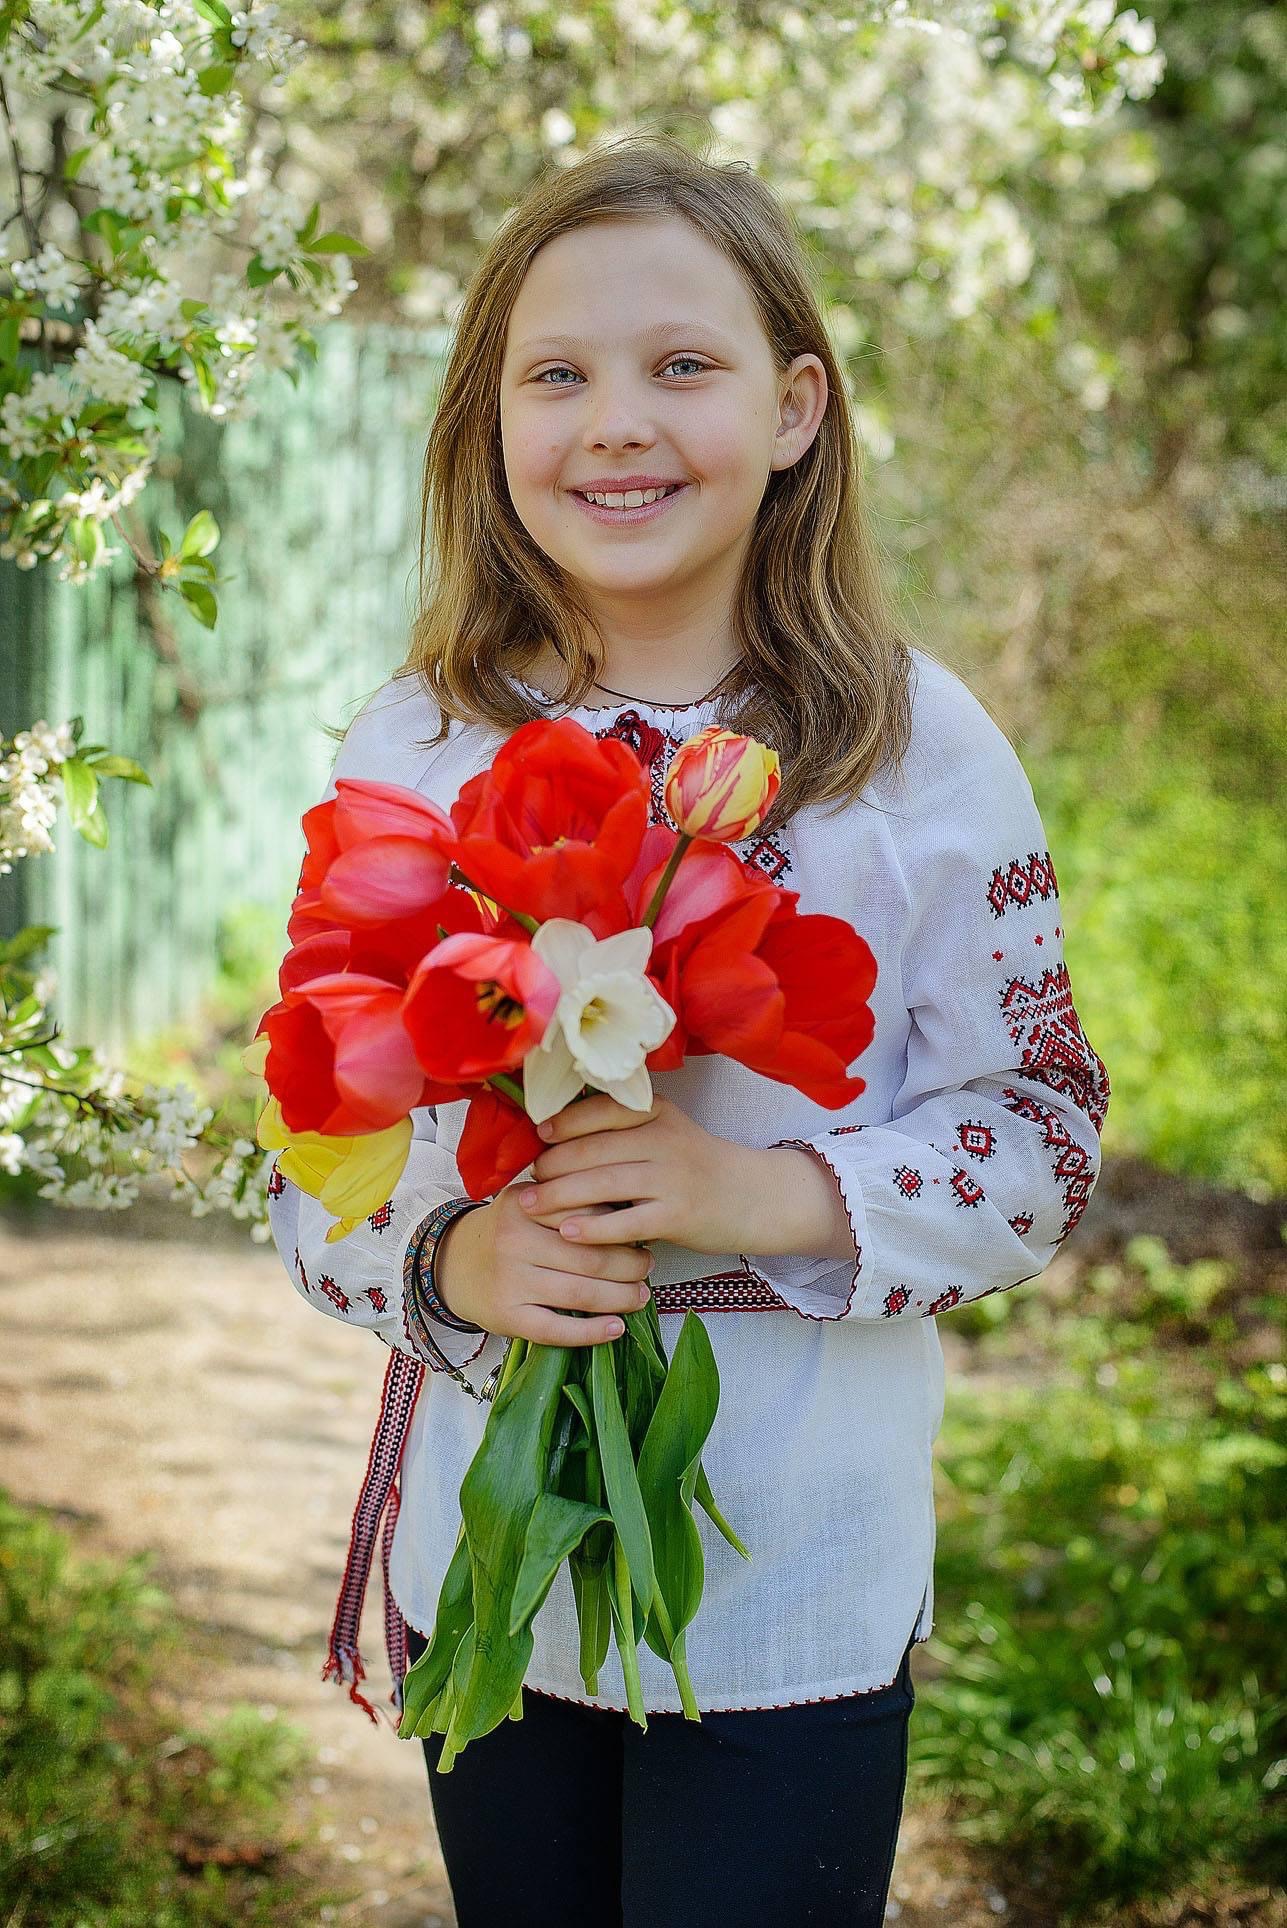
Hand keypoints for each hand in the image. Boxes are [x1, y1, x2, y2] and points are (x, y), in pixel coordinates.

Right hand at [434, 1182, 653, 1348]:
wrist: (453, 1263)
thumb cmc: (506, 1232)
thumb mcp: (530, 1203)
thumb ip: (569, 1203)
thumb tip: (631, 1215)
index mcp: (525, 1205)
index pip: (587, 1214)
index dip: (621, 1227)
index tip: (641, 1233)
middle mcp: (514, 1240)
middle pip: (589, 1256)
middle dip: (630, 1265)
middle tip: (647, 1268)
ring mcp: (509, 1281)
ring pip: (579, 1294)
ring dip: (620, 1298)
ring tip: (640, 1296)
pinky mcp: (507, 1316)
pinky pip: (556, 1330)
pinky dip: (591, 1333)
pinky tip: (615, 1328)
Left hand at [517, 1092, 756, 1255]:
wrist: (753, 1196)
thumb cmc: (696, 1166)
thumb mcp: (666, 1131)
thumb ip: (624, 1129)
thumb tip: (558, 1136)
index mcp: (657, 1112)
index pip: (601, 1110)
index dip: (564, 1123)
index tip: (538, 1136)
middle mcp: (663, 1139)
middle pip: (594, 1148)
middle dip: (552, 1164)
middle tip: (526, 1180)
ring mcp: (672, 1178)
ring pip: (603, 1183)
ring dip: (560, 1195)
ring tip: (530, 1205)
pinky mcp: (678, 1215)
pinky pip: (626, 1221)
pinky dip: (594, 1228)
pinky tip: (568, 1232)